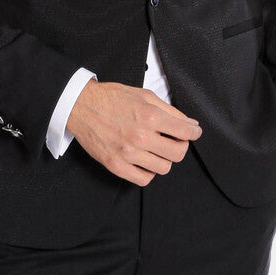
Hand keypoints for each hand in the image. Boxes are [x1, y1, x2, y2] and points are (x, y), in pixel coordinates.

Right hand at [66, 80, 202, 186]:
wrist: (82, 106)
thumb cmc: (113, 98)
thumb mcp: (144, 95)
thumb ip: (169, 110)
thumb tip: (190, 124)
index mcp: (149, 116)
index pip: (185, 131)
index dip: (194, 132)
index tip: (194, 132)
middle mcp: (140, 136)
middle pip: (178, 153)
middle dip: (181, 146)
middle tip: (176, 140)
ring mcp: (128, 153)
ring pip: (163, 167)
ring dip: (165, 159)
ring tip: (158, 149)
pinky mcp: (116, 166)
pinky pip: (144, 179)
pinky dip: (149, 171)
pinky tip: (145, 160)